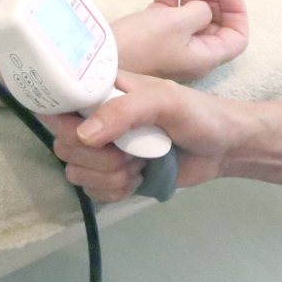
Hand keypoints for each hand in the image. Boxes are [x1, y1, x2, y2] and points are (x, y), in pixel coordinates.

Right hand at [39, 71, 259, 201]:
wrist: (224, 147)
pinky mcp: (111, 175)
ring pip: (75, 172)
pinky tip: (137, 180)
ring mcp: (103, 149)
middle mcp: (96, 118)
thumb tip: (84, 136)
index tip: (87, 136)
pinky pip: (92, 190)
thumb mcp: (165, 101)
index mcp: (102, 90)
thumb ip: (124, 111)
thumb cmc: (199, 114)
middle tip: (129, 152)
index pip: (58, 103)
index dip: (64, 123)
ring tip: (139, 165)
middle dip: (96, 157)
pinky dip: (115, 190)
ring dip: (109, 176)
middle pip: (64, 145)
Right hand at [112, 0, 248, 82]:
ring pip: (191, 9)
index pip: (236, 35)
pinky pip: (169, 7)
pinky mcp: (153, 31)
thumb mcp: (178, 24)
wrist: (99, 58)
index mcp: (205, 56)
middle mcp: (192, 50)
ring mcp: (172, 40)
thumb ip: (200, 11)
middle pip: (213, 17)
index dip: (236, 8)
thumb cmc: (141, 46)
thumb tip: (203, 6)